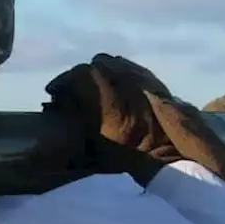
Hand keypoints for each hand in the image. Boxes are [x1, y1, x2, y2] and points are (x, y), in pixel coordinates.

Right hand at [45, 53, 224, 180]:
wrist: (169, 160)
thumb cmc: (128, 161)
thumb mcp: (96, 146)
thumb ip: (80, 118)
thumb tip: (62, 101)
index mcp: (113, 109)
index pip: (83, 75)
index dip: (65, 79)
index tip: (55, 91)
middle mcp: (130, 88)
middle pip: (99, 63)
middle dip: (83, 74)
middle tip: (75, 88)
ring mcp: (145, 82)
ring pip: (116, 62)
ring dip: (102, 71)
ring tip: (95, 86)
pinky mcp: (156, 82)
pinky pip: (132, 67)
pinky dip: (120, 72)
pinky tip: (116, 85)